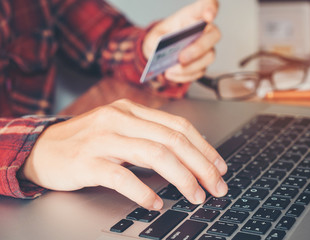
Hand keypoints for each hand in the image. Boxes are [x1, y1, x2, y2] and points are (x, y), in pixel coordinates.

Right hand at [20, 100, 227, 209]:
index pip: (178, 125)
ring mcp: (103, 139)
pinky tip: (156, 203)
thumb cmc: (86, 141)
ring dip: (182, 178)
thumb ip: (148, 136)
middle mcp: (120, 119)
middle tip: (216, 186)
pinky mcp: (87, 161)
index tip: (219, 166)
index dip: (203, 146)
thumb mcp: (120, 129)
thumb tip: (186, 155)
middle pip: (173, 140)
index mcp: (131, 110)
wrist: (43, 148)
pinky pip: (122, 176)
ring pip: (154, 154)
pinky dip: (143, 191)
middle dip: (201, 165)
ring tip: (196, 196)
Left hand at [143, 0, 220, 82]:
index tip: (208, 15)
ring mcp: (206, 48)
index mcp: (193, 16)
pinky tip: (171, 74)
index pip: (209, 5)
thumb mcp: (153, 35)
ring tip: (171, 70)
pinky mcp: (203, 64)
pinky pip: (200, 71)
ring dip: (190, 66)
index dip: (211, 8)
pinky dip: (184, 75)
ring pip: (209, 57)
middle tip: (181, 58)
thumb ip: (154, 39)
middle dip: (198, 48)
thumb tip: (158, 47)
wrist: (159, 55)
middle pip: (214, 35)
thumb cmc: (161, 39)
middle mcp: (204, 31)